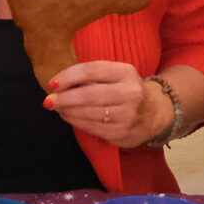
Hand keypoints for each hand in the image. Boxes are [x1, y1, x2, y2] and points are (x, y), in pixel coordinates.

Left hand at [44, 60, 167, 147]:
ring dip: (67, 111)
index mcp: (127, 73)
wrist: (155, 113)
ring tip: (57, 107)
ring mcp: (126, 115)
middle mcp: (130, 93)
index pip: (92, 71)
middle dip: (64, 98)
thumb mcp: (117, 75)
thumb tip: (60, 84)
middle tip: (48, 100)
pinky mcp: (121, 133)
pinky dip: (75, 121)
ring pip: (87, 113)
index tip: (53, 83)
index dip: (68, 77)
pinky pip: (91, 127)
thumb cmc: (127, 90)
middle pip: (88, 95)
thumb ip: (93, 76)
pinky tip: (68, 116)